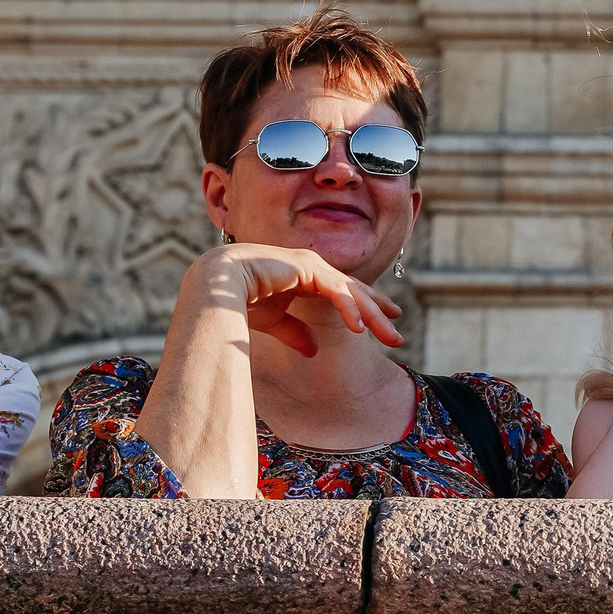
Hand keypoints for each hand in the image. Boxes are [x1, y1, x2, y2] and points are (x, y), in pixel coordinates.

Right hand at [197, 244, 403, 355]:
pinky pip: (336, 289)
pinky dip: (350, 307)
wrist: (216, 286)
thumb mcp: (274, 322)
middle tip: (397, 337)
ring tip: (390, 336)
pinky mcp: (306, 266)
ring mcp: (310, 263)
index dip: (367, 305)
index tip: (388, 319)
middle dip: (378, 313)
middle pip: (354, 291)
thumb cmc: (239, 300)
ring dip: (372, 314)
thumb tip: (314, 350)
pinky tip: (360, 326)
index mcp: (306, 276)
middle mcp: (312, 266)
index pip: (345, 290)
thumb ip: (295, 333)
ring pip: (351, 290)